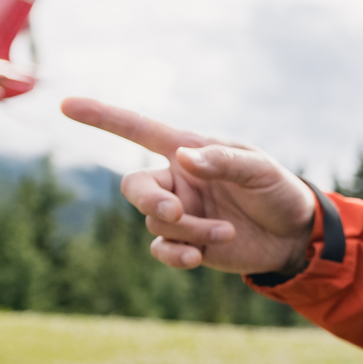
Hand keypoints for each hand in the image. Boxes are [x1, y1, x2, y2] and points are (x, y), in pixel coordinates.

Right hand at [60, 98, 316, 275]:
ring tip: (225, 232)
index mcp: (189, 150)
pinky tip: (197, 258)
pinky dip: (175, 255)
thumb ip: (224, 161)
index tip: (67, 105)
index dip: (102, 117)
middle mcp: (178, 180)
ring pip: (156, 223)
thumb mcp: (260, 170)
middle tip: (175, 212)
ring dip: (189, 230)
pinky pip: (162, 249)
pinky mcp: (187, 244)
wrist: (295, 235)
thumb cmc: (278, 190)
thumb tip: (185, 158)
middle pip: (135, 186)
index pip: (138, 130)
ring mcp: (180, 213)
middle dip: (148, 200)